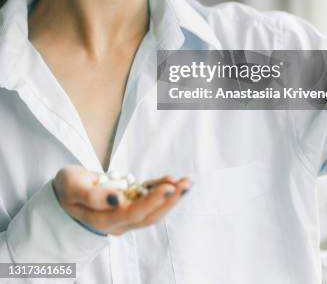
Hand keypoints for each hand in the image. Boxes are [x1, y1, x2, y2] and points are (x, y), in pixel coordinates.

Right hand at [52, 165, 191, 235]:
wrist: (64, 191)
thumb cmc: (67, 188)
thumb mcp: (72, 186)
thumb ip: (92, 195)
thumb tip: (118, 199)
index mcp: (102, 220)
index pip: (133, 214)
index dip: (153, 201)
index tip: (168, 187)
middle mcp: (117, 222)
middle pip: (149, 215)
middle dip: (170, 200)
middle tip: (186, 183)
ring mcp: (125, 215)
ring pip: (153, 210)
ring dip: (171, 196)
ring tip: (186, 182)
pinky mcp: (129, 204)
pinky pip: (148, 198)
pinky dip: (160, 189)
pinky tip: (171, 180)